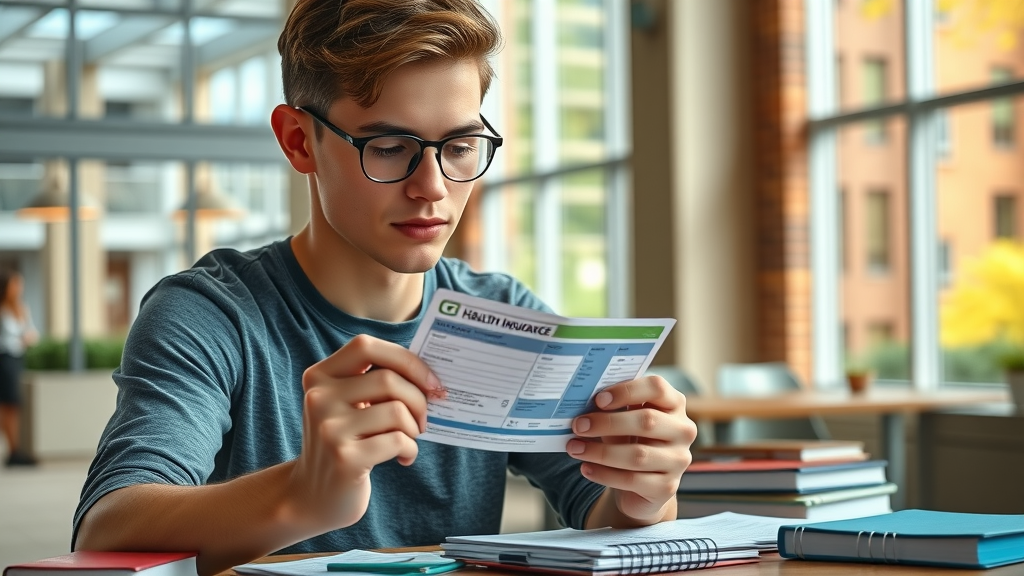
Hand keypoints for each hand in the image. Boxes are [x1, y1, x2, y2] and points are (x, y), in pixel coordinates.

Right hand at [286, 334, 444, 532]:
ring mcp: (330, 428)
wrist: (312, 497)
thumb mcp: (347, 405)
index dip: (404, 359)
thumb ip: (374, 382)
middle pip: (388, 379)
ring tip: (408, 439)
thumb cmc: (344, 443)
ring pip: (396, 411)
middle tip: (422, 420)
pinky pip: (398, 441)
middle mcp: (318, 398)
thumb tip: (429, 375)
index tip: (429, 381)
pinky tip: (404, 458)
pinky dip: (410, 449)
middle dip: (418, 400)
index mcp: (319, 376)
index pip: (366, 346)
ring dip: (414, 427)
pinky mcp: (345, 458)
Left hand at [567, 375, 696, 523]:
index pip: (657, 388)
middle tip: (578, 425)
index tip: (597, 399)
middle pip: (647, 421)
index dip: (626, 391)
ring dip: (600, 452)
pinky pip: (632, 480)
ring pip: (638, 455)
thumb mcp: (623, 421)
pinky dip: (604, 474)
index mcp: (674, 404)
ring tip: (574, 448)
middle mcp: (683, 430)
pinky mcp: (667, 487)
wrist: (641, 486)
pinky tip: (586, 468)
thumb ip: (611, 410)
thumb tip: (580, 401)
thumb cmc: (630, 441)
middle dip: (607, 423)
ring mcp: (679, 460)